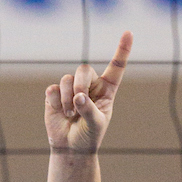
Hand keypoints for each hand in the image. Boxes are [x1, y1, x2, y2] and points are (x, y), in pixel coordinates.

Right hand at [45, 31, 133, 154]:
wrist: (69, 148)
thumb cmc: (88, 136)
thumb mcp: (95, 124)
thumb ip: (89, 110)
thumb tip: (78, 96)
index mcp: (106, 90)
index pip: (116, 67)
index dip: (122, 50)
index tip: (128, 33)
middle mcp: (89, 86)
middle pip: (84, 69)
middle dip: (80, 84)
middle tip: (78, 102)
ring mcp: (71, 89)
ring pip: (67, 79)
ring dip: (67, 98)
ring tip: (70, 115)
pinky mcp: (55, 95)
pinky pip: (53, 89)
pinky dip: (57, 101)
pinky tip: (60, 112)